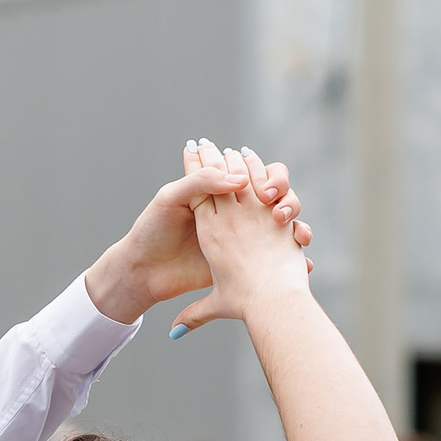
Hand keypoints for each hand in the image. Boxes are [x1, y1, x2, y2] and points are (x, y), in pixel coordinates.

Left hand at [85, 138, 312, 323]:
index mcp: (213, 190)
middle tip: (269, 197)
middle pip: (270, 188)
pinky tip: (296, 251)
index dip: (255, 166)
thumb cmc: (152, 230)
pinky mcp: (242, 257)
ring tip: (282, 221)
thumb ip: (202, 182)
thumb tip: (240, 179)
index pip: (244, 168)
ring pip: (278, 215)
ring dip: (290, 211)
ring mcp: (239, 232)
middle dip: (280, 187)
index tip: (252, 175)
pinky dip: (290, 248)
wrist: (145, 273)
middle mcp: (230, 208)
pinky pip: (274, 249)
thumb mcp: (171, 198)